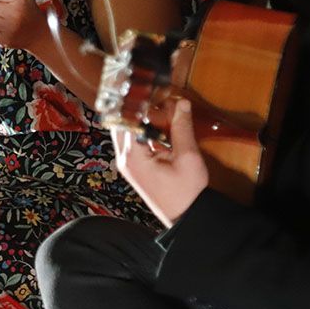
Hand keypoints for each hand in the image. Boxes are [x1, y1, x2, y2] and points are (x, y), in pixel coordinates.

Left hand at [112, 99, 208, 227]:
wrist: (185, 218)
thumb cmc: (187, 193)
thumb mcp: (188, 158)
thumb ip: (182, 128)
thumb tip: (181, 103)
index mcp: (133, 156)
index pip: (126, 119)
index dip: (137, 103)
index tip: (148, 90)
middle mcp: (124, 159)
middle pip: (120, 123)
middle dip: (135, 109)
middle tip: (153, 97)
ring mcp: (127, 164)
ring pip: (125, 132)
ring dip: (138, 119)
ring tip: (157, 108)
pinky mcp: (134, 167)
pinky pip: (132, 142)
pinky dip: (142, 131)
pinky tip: (158, 125)